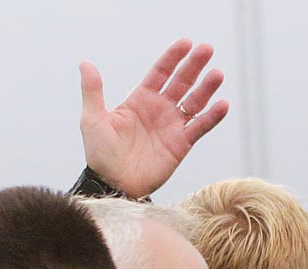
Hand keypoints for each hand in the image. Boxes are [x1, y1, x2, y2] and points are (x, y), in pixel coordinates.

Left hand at [79, 38, 229, 199]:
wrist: (112, 185)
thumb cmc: (100, 155)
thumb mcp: (92, 120)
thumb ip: (93, 91)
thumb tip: (85, 63)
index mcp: (140, 100)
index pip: (160, 72)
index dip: (173, 57)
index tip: (186, 43)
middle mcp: (159, 110)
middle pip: (181, 82)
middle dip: (194, 66)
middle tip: (207, 49)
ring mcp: (172, 126)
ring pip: (194, 102)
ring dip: (207, 88)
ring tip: (217, 74)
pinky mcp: (181, 145)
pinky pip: (200, 127)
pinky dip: (212, 117)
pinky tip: (222, 104)